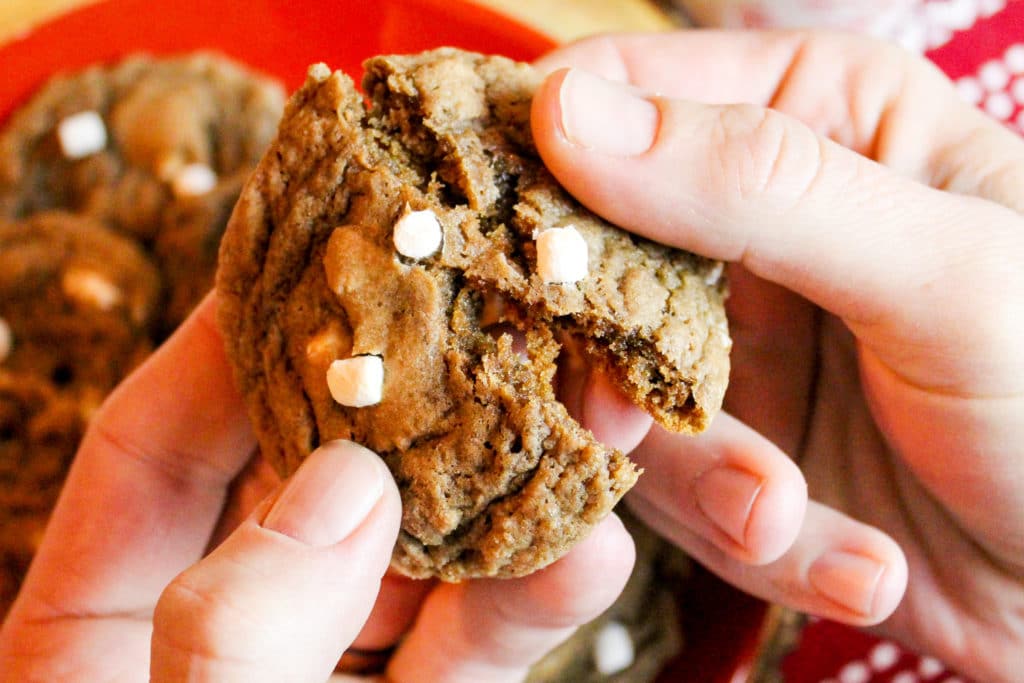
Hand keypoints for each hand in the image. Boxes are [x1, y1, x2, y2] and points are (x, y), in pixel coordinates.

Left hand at [0, 295, 635, 681]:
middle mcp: (223, 617)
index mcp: (102, 618)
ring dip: (500, 484)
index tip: (333, 256)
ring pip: (415, 546)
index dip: (241, 337)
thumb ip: (229, 638)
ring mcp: (328, 665)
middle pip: (314, 470)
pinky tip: (593, 541)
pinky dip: (530, 591)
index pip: (170, 435)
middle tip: (493, 312)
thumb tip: (339, 485)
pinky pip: (471, 635)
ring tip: (589, 416)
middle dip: (411, 396)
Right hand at [532, 30, 1023, 681]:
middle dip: (618, 360)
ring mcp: (735, 346)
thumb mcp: (939, 271)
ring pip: (623, 393)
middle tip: (635, 421)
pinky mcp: (733, 453)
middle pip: (595, 259)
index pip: (625, 100)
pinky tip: (856, 561)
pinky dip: (753, 538)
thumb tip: (566, 112)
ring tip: (791, 518)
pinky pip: (677, 492)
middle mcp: (755, 227)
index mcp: (814, 120)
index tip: (509, 240)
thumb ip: (759, 186)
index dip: (547, 160)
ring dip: (708, 478)